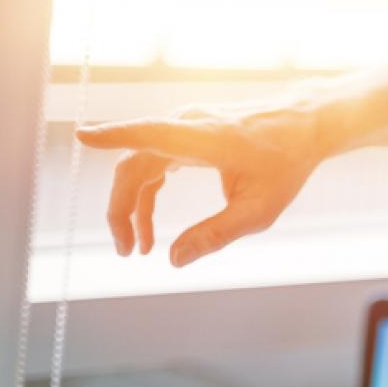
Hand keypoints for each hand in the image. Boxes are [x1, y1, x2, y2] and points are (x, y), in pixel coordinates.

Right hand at [75, 104, 322, 265]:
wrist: (304, 127)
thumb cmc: (286, 166)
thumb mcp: (258, 210)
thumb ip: (215, 234)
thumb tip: (173, 261)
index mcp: (204, 138)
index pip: (149, 133)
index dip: (115, 135)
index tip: (84, 136)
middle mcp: (187, 126)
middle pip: (134, 165)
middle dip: (121, 210)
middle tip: (126, 252)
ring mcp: (184, 128)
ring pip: (141, 166)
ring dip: (133, 206)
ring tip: (138, 248)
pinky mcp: (186, 135)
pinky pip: (154, 163)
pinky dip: (147, 193)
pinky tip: (147, 224)